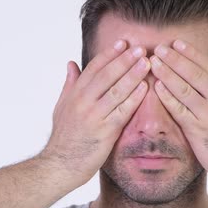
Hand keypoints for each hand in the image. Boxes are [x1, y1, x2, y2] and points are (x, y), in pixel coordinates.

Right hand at [39, 40, 150, 186]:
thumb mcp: (61, 107)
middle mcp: (83, 101)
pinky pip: (122, 110)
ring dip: (133, 74)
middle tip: (140, 48)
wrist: (60, 165)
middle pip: (107, 75)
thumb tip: (72, 64)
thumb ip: (69, 84)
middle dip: (125, 59)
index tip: (123, 43)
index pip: (94, 68)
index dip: (109, 54)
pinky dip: (134, 98)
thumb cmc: (64, 137)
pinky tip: (146, 88)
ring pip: (117, 90)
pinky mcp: (105, 131)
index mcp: (74, 94)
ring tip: (147, 62)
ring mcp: (94, 116)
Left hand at [150, 39, 207, 188]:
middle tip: (159, 48)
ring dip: (166, 74)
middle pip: (193, 73)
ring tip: (153, 63)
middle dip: (175, 59)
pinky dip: (167, 97)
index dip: (191, 53)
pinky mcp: (197, 130)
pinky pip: (178, 110)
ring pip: (183, 88)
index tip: (176, 43)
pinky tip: (156, 87)